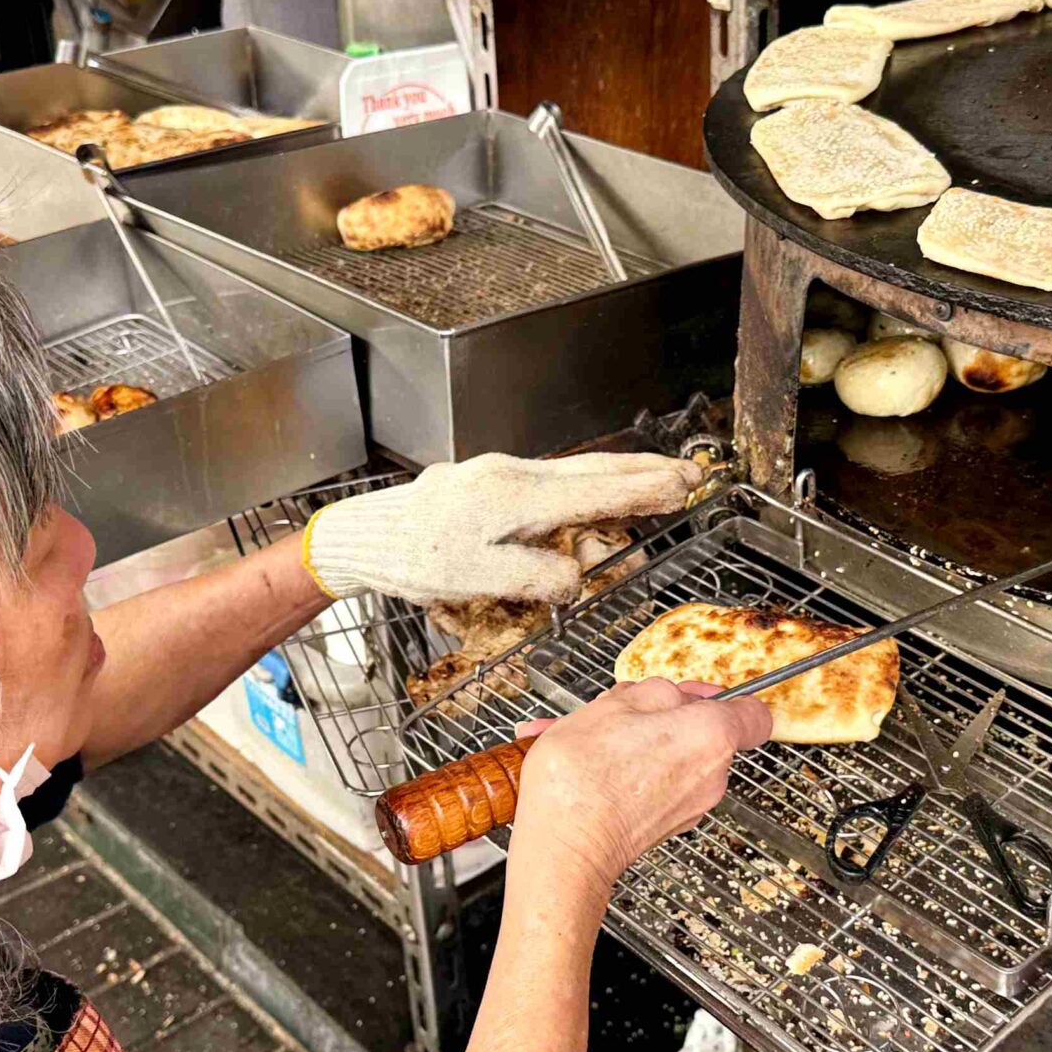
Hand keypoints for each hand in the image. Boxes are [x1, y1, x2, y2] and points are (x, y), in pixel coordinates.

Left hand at [303, 453, 702, 604]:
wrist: (362, 536)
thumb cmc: (412, 558)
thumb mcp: (474, 579)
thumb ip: (532, 577)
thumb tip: (576, 580)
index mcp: (514, 496)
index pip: (596, 491)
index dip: (645, 491)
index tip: (684, 487)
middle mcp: (511, 476)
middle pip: (592, 470)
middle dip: (645, 473)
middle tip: (689, 476)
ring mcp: (499, 475)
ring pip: (573, 473)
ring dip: (618, 476)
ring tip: (656, 482)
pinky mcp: (488, 483)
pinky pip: (551, 481)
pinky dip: (586, 484)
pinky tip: (596, 494)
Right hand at [512, 680, 771, 893]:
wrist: (565, 845)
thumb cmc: (587, 777)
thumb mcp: (615, 703)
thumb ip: (654, 692)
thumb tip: (669, 697)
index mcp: (711, 735)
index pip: (754, 714)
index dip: (725, 698)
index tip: (698, 694)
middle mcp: (712, 775)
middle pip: (700, 734)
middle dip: (661, 720)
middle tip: (622, 712)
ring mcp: (690, 806)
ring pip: (669, 761)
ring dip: (634, 746)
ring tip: (589, 740)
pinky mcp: (665, 828)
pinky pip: (652, 788)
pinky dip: (626, 776)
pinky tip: (586, 768)